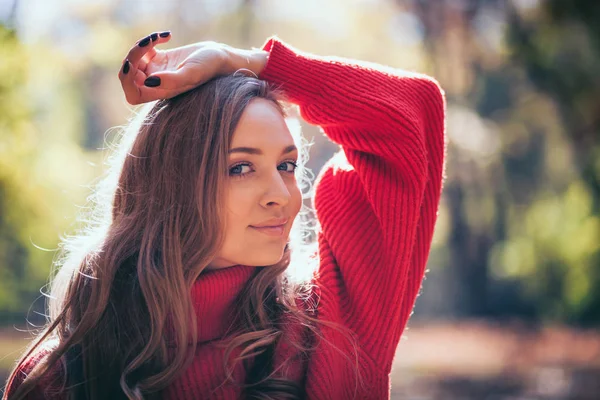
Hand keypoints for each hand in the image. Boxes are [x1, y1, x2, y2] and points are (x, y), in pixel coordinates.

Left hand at [118, 32, 267, 104]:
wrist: (223, 58)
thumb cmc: (210, 68)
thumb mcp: (192, 73)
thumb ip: (172, 80)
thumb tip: (148, 81)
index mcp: (162, 92)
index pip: (132, 92)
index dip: (128, 79)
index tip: (135, 64)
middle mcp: (157, 84)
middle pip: (129, 76)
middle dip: (131, 58)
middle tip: (145, 46)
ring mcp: (158, 70)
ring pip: (134, 60)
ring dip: (140, 46)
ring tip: (157, 37)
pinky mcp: (161, 59)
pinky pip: (144, 49)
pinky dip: (149, 40)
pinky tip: (166, 36)